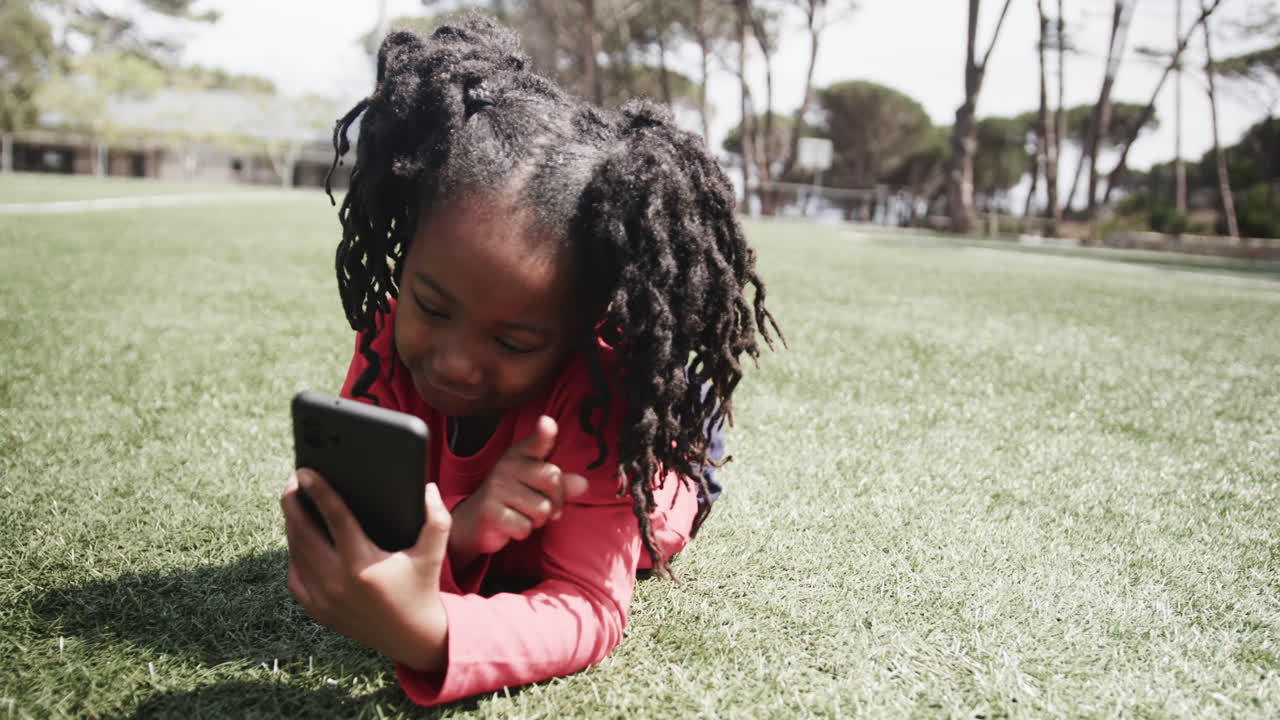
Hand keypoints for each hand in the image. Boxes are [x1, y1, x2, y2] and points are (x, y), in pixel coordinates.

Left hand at [281, 469, 451, 671]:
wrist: (412, 636)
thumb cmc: (422, 588)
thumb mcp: (433, 553)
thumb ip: (437, 518)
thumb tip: (429, 488)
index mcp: (364, 564)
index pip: (335, 518)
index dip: (318, 492)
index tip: (305, 472)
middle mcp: (338, 582)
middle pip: (304, 534)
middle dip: (293, 504)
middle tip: (293, 483)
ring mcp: (324, 599)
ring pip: (296, 554)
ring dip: (291, 526)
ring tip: (294, 505)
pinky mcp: (318, 611)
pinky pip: (295, 577)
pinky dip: (294, 556)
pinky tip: (299, 541)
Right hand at [449, 415, 588, 564]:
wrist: (475, 521)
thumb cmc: (514, 500)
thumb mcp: (537, 487)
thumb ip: (561, 484)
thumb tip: (583, 483)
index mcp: (520, 455)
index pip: (536, 442)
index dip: (544, 433)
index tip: (547, 423)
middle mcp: (507, 465)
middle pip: (553, 480)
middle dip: (554, 501)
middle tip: (539, 506)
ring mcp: (497, 487)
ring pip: (542, 509)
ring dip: (537, 520)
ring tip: (521, 514)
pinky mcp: (490, 511)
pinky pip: (525, 527)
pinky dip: (522, 532)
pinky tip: (509, 525)